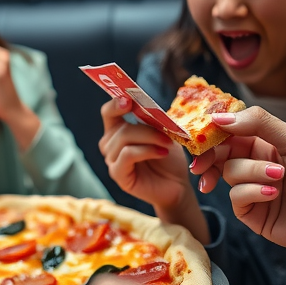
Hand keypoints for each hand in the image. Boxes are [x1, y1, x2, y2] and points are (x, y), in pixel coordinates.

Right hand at [98, 96, 193, 214]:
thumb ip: (151, 122)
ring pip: (124, 139)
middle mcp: (110, 145)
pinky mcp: (117, 174)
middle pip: (120, 127)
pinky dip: (146, 151)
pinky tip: (161, 153)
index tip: (129, 98)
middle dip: (145, 127)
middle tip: (167, 132)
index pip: (108, 113)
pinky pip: (127, 155)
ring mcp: (111, 160)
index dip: (115, 104)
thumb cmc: (168, 160)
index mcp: (117, 132)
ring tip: (167, 144)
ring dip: (149, 139)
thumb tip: (147, 106)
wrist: (177, 185)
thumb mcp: (161, 135)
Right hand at [190, 106, 285, 248]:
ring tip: (276, 178)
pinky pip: (237, 198)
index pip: (229, 132)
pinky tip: (273, 194)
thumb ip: (256, 123)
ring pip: (228, 173)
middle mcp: (257, 163)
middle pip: (220, 154)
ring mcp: (254, 188)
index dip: (212, 133)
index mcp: (266, 142)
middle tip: (202, 163)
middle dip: (211, 157)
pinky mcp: (254, 212)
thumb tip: (218, 117)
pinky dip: (252, 192)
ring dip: (250, 173)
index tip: (198, 134)